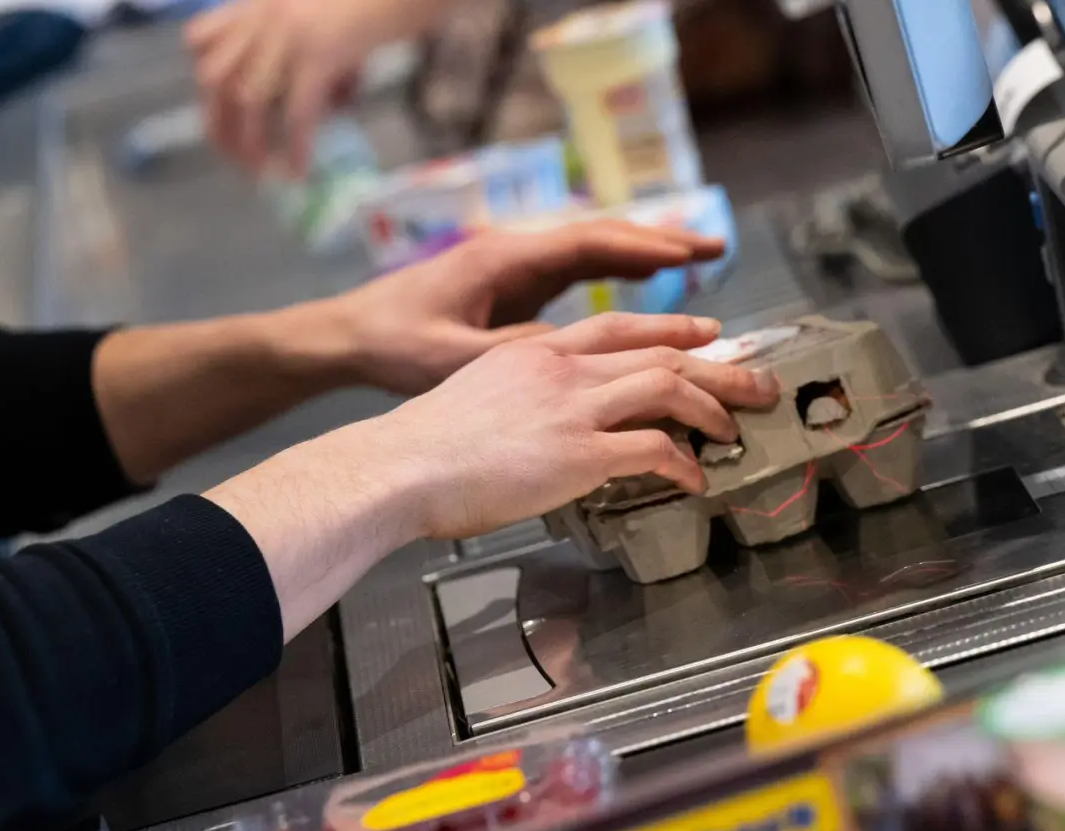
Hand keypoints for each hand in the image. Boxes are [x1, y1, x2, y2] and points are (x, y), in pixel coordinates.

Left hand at [185, 0, 434, 172]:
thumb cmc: (377, 0)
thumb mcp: (329, 21)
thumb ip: (316, 55)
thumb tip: (329, 103)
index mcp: (259, 5)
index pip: (201, 41)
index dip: (205, 81)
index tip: (221, 110)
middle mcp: (263, 16)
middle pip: (215, 79)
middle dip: (219, 126)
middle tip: (236, 160)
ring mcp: (287, 34)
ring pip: (248, 100)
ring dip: (252, 143)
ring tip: (265, 172)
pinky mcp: (318, 53)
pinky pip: (297, 109)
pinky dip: (296, 144)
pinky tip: (301, 167)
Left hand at [313, 220, 726, 394]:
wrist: (348, 337)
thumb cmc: (394, 346)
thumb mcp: (457, 357)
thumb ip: (520, 353)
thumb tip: (583, 355)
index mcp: (507, 260)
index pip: (591, 244)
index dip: (646, 248)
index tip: (692, 255)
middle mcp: (517, 253)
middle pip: (603, 238)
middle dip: (661, 242)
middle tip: (716, 248)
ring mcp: (516, 267)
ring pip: (594, 251)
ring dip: (645, 255)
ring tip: (699, 262)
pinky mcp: (514, 286)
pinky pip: (578, 272)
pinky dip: (618, 273)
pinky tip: (647, 287)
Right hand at [368, 313, 780, 539]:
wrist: (398, 467)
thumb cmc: (422, 448)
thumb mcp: (477, 396)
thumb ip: (522, 398)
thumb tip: (544, 425)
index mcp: (536, 351)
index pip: (620, 327)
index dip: (672, 327)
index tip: (708, 331)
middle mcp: (564, 369)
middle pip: (662, 352)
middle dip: (720, 367)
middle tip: (757, 381)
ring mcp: (575, 408)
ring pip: (670, 388)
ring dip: (715, 408)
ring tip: (738, 430)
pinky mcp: (580, 454)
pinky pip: (655, 451)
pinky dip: (684, 464)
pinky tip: (696, 480)